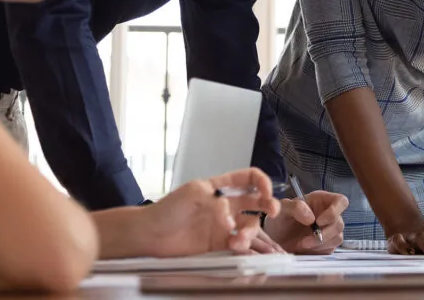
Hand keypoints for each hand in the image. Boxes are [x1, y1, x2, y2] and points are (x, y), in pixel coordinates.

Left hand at [141, 168, 280, 257]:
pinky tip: (234, 246)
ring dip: (250, 231)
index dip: (261, 181)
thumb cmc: (168, 209)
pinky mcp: (219, 242)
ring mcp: (223, 224)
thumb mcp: (192, 194)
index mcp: (219, 187)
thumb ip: (216, 201)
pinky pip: (239, 243)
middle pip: (256, 202)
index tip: (266, 191)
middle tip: (273, 211)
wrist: (150, 235)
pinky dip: (241, 245)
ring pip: (249, 225)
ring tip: (239, 240)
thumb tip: (231, 216)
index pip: (247, 178)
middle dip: (269, 204)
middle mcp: (225, 205)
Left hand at [264, 191, 348, 253]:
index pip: (341, 201)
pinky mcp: (327, 245)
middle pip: (339, 223)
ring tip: (302, 245)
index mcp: (322, 200)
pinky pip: (331, 248)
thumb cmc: (280, 219)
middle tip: (306, 241)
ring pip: (337, 237)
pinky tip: (306, 249)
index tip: (319, 221)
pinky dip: (319, 250)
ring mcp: (330, 231)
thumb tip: (312, 218)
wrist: (275, 239)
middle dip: (324, 234)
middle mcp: (329, 214)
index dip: (335, 211)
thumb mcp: (283, 208)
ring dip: (320, 244)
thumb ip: (296, 207)